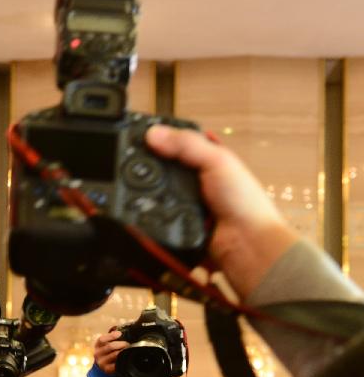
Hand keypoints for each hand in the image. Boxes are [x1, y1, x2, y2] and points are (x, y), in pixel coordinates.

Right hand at [94, 330, 129, 374]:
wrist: (103, 366)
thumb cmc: (108, 351)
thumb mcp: (107, 343)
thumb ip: (112, 338)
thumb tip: (122, 331)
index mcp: (97, 345)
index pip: (102, 339)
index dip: (111, 336)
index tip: (120, 334)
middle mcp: (97, 354)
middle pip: (110, 346)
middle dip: (121, 344)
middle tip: (128, 344)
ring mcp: (102, 362)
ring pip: (115, 355)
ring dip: (123, 351)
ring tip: (129, 350)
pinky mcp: (107, 369)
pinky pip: (117, 364)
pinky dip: (122, 360)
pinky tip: (126, 358)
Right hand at [145, 125, 298, 299]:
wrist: (245, 242)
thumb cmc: (243, 201)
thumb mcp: (216, 160)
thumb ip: (186, 145)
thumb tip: (153, 134)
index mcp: (206, 158)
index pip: (176, 143)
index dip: (158, 139)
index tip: (138, 138)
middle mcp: (195, 179)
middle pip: (161, 169)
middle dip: (149, 168)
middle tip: (130, 163)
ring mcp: (184, 203)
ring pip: (156, 193)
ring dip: (148, 192)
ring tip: (134, 185)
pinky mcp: (176, 224)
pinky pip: (156, 216)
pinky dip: (151, 213)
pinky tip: (145, 208)